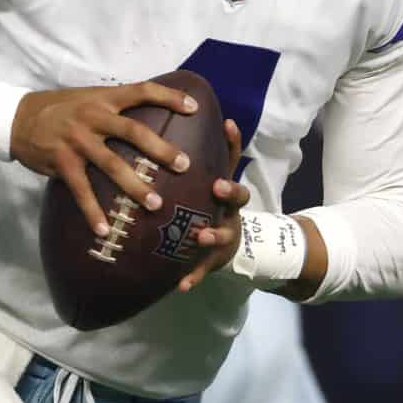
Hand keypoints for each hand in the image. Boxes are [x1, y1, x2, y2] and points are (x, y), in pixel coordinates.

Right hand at [10, 80, 196, 238]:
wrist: (16, 118)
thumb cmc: (57, 109)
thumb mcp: (86, 98)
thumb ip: (113, 107)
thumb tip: (149, 116)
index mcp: (103, 98)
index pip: (142, 91)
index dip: (169, 97)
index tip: (194, 108)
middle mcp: (92, 117)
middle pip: (134, 132)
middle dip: (161, 149)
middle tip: (185, 165)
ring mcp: (77, 140)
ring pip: (112, 164)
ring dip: (135, 186)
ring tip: (156, 204)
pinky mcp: (61, 162)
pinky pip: (81, 190)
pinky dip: (92, 212)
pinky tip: (104, 230)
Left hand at [175, 120, 250, 293]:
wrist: (229, 247)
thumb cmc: (207, 206)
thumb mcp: (204, 182)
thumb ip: (190, 160)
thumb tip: (164, 118)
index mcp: (225, 188)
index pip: (232, 160)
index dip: (233, 142)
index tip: (229, 124)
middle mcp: (229, 210)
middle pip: (238, 197)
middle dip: (230, 191)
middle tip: (218, 187)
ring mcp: (226, 234)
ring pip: (224, 234)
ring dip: (214, 235)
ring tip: (202, 236)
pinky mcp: (215, 260)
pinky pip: (204, 269)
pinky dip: (194, 276)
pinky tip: (182, 285)